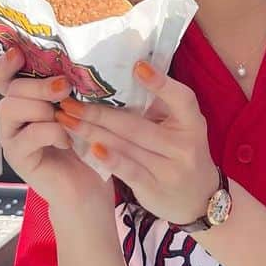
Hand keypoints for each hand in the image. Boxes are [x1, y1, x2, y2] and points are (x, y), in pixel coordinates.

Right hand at [0, 47, 111, 214]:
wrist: (87, 186)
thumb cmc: (85, 143)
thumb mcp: (79, 108)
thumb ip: (69, 86)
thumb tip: (76, 60)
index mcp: (23, 99)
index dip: (4, 63)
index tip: (19, 55)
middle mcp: (11, 116)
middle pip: (9, 89)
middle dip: (37, 85)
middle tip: (64, 87)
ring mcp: (11, 137)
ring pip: (10, 108)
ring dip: (42, 107)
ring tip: (66, 116)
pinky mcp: (18, 157)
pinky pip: (29, 134)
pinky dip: (52, 132)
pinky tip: (67, 141)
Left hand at [52, 61, 216, 225]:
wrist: (199, 199)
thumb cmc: (184, 153)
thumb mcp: (183, 128)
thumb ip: (161, 106)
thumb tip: (125, 74)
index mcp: (192, 123)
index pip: (181, 99)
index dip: (161, 83)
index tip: (137, 66)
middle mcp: (183, 145)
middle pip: (137, 125)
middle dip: (99, 111)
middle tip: (68, 99)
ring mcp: (169, 168)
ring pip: (126, 145)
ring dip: (92, 131)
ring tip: (66, 118)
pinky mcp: (154, 187)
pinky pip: (128, 171)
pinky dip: (109, 158)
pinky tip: (90, 148)